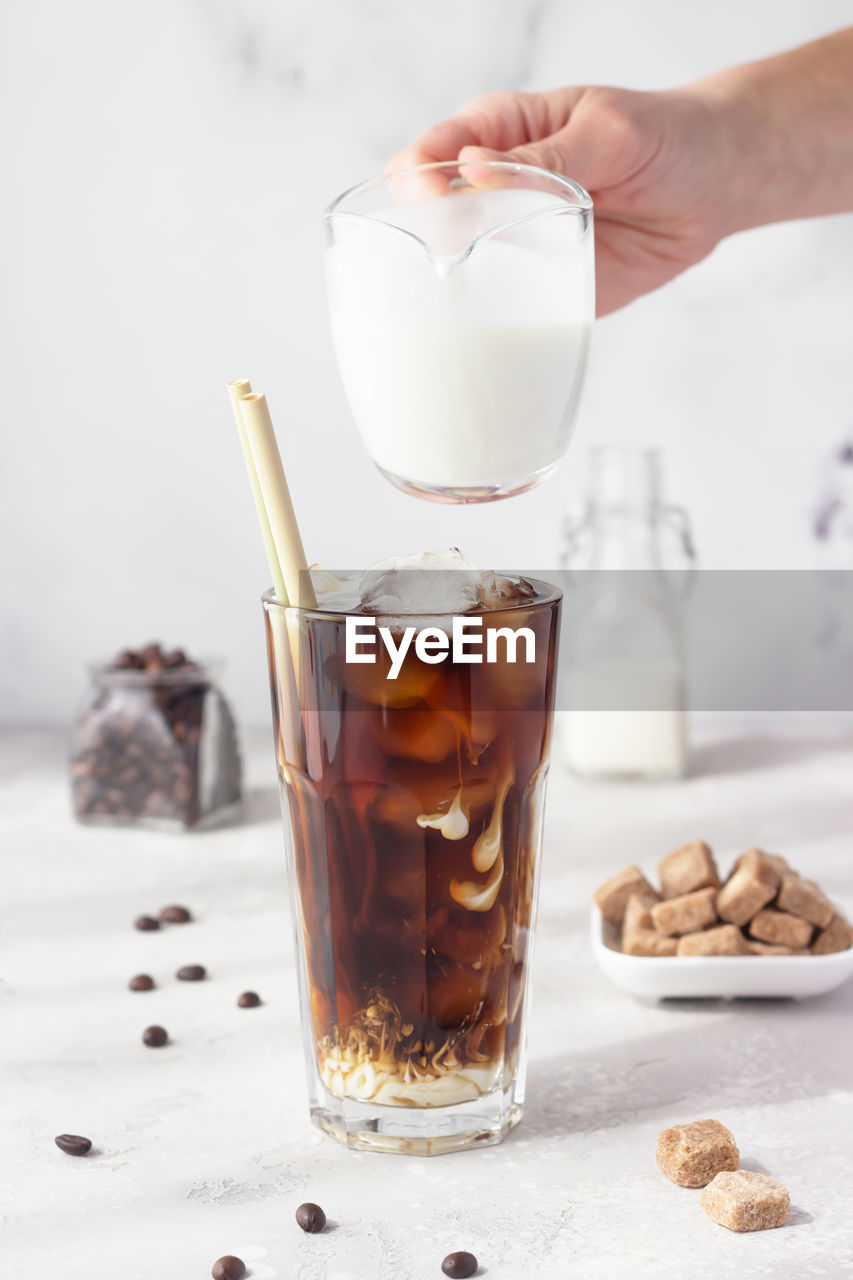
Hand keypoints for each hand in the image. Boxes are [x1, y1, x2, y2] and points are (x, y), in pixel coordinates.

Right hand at [388, 87, 732, 316]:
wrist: (712, 191)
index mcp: (499, 135)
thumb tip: (473, 168)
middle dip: (425, 238)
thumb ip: (547, 156)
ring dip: (451, 289)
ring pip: (458, 270)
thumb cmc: (661, 139)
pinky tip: (487, 331)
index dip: (418, 175)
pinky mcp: (536, 288)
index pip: (433, 152)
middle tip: (446, 254)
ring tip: (454, 301)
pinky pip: (503, 310)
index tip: (426, 198)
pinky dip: (491, 324)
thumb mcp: (609, 132)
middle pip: (430, 218)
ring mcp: (511, 243)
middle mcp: (493, 192)